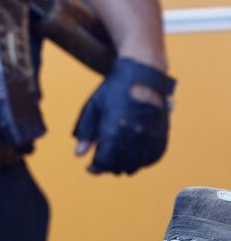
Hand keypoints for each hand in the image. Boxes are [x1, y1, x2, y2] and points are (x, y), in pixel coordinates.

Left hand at [73, 58, 175, 174]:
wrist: (143, 73)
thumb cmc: (114, 89)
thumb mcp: (93, 107)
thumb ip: (86, 132)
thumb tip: (78, 155)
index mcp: (113, 130)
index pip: (103, 162)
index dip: (95, 168)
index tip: (90, 167)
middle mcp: (133, 136)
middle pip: (118, 166)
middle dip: (108, 166)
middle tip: (103, 158)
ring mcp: (149, 137)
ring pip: (135, 165)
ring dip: (124, 165)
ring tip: (117, 156)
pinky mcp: (161, 135)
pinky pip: (151, 159)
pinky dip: (141, 160)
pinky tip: (133, 153)